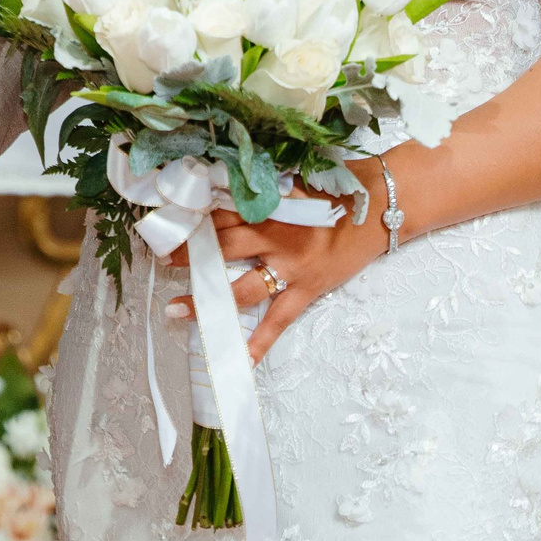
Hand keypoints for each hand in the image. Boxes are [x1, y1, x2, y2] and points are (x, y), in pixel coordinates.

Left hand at [166, 158, 391, 361]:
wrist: (382, 205)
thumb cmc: (339, 185)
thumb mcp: (294, 178)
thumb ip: (262, 188)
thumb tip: (223, 185)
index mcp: (267, 204)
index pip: (218, 210)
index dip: (190, 217)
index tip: (166, 221)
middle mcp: (273, 236)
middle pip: (219, 247)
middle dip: (186, 255)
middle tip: (158, 260)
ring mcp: (289, 266)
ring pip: (238, 287)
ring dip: (205, 300)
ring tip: (174, 309)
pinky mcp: (306, 289)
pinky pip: (278, 321)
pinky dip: (260, 343)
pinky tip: (241, 362)